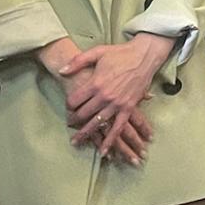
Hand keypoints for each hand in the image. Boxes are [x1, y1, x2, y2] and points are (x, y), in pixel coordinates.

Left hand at [60, 33, 173, 158]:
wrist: (143, 56)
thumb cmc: (120, 53)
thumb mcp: (97, 52)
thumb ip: (77, 62)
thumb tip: (61, 71)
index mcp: (95, 83)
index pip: (74, 100)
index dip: (68, 105)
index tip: (67, 106)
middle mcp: (104, 96)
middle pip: (83, 113)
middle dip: (74, 120)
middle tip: (69, 123)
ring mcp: (116, 104)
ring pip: (97, 124)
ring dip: (86, 134)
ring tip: (76, 141)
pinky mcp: (128, 108)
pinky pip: (118, 129)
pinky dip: (110, 141)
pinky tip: (103, 151)